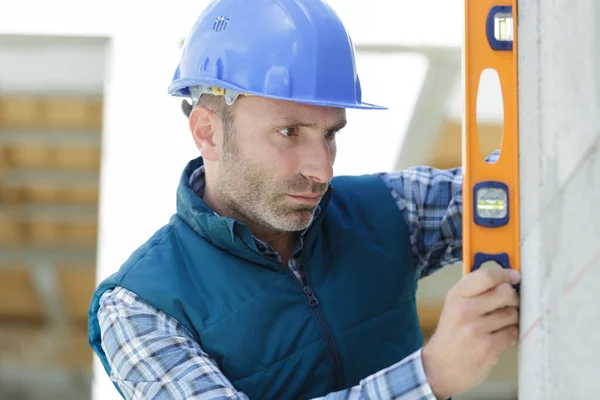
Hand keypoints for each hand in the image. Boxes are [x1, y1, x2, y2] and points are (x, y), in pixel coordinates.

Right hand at [422, 268, 520, 398]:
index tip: (514, 276)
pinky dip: (510, 334)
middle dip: (512, 297)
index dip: (505, 274)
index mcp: (455, 296)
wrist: (439, 367)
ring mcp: (476, 330)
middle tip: (509, 303)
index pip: (486, 276)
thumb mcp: (454, 306)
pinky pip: (512, 333)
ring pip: (512, 314)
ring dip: (512, 318)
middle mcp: (464, 310)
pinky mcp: (488, 348)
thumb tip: (505, 277)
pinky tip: (499, 337)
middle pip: (505, 292)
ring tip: (500, 324)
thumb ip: (475, 291)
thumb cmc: (451, 334)